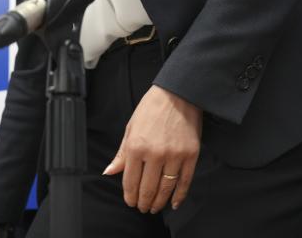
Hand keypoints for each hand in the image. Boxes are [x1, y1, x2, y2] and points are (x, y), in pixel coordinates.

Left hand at [103, 85, 201, 212]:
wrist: (178, 93)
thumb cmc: (152, 107)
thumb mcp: (131, 127)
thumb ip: (122, 153)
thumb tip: (110, 171)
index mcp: (136, 146)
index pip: (130, 181)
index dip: (130, 196)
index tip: (130, 201)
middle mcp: (155, 154)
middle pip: (147, 188)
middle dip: (143, 202)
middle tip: (143, 207)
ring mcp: (174, 155)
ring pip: (166, 188)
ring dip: (159, 202)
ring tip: (155, 207)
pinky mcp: (191, 155)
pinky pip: (185, 181)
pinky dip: (179, 195)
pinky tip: (174, 202)